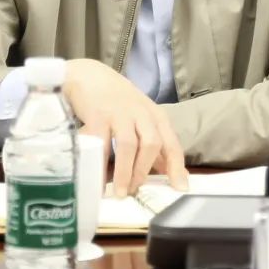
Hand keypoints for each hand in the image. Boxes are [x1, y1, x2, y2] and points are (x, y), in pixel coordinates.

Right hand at [63, 59, 187, 196]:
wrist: (88, 76)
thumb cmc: (116, 101)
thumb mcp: (140, 117)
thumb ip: (152, 142)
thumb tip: (167, 172)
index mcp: (154, 115)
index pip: (171, 142)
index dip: (176, 166)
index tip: (180, 188)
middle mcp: (140, 112)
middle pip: (152, 143)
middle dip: (145, 170)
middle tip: (136, 191)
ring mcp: (119, 113)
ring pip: (128, 145)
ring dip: (125, 172)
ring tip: (120, 192)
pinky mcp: (98, 115)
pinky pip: (102, 144)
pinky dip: (101, 165)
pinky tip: (98, 180)